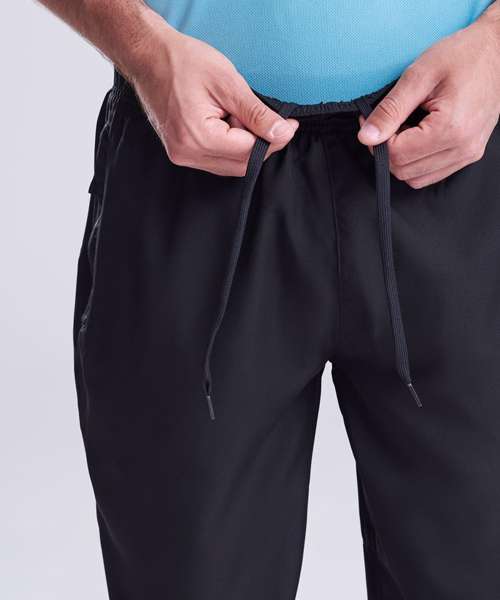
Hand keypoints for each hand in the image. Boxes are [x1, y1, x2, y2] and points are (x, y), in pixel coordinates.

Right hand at [128, 14, 298, 175]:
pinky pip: (216, 160)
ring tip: (240, 115)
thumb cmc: (182, 62)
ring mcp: (182, 156)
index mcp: (198, 137)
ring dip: (246, 146)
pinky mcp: (182, 152)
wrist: (149, 57)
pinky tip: (230, 124)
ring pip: (230, 165)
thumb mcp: (228, 83)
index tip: (290, 125)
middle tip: (273, 121)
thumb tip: (281, 133)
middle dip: (261, 144)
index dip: (274, 139)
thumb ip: (257, 114)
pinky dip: (231, 147)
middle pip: (240, 164)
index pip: (249, 151)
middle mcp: (188, 154)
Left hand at [358, 7, 499, 188]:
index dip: (377, 140)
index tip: (372, 121)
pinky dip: (416, 162)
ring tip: (405, 129)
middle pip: (403, 170)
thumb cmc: (462, 56)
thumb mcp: (418, 75)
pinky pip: (431, 174)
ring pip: (415, 178)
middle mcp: (463, 147)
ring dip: (401, 158)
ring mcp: (468, 154)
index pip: (396, 155)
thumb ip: (390, 110)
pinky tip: (417, 138)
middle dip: (387, 150)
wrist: (496, 51)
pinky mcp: (469, 155)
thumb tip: (366, 137)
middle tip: (387, 124)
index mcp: (451, 128)